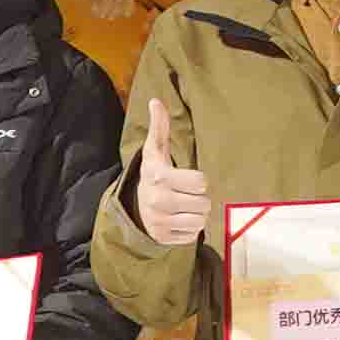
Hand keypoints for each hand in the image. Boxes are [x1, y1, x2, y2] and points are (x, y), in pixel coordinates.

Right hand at [131, 97, 207, 248]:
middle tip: (186, 195)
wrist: (135, 207)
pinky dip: (189, 229)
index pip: (201, 182)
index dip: (197, 181)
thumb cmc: (155, 175)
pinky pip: (193, 235)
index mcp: (159, 177)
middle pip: (204, 203)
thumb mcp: (156, 152)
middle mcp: (158, 201)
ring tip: (184, 208)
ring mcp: (159, 222)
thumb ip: (159, 127)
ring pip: (201, 221)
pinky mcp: (163, 238)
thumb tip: (156, 101)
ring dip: (197, 214)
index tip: (186, 180)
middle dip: (199, 199)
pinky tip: (178, 220)